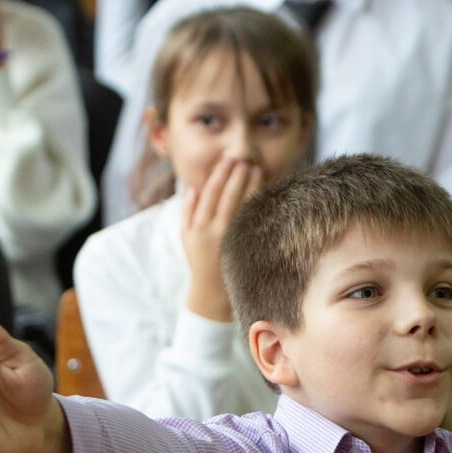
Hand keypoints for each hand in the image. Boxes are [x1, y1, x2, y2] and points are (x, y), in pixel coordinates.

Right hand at [180, 157, 261, 322]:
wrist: (212, 292)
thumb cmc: (198, 260)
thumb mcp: (185, 236)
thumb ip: (187, 211)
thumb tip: (192, 186)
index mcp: (198, 227)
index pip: (210, 193)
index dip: (220, 175)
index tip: (228, 160)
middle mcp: (215, 232)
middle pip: (228, 197)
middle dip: (236, 176)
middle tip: (244, 160)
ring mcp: (232, 240)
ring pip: (242, 207)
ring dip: (250, 186)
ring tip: (256, 170)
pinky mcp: (246, 247)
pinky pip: (253, 221)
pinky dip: (258, 205)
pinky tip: (265, 192)